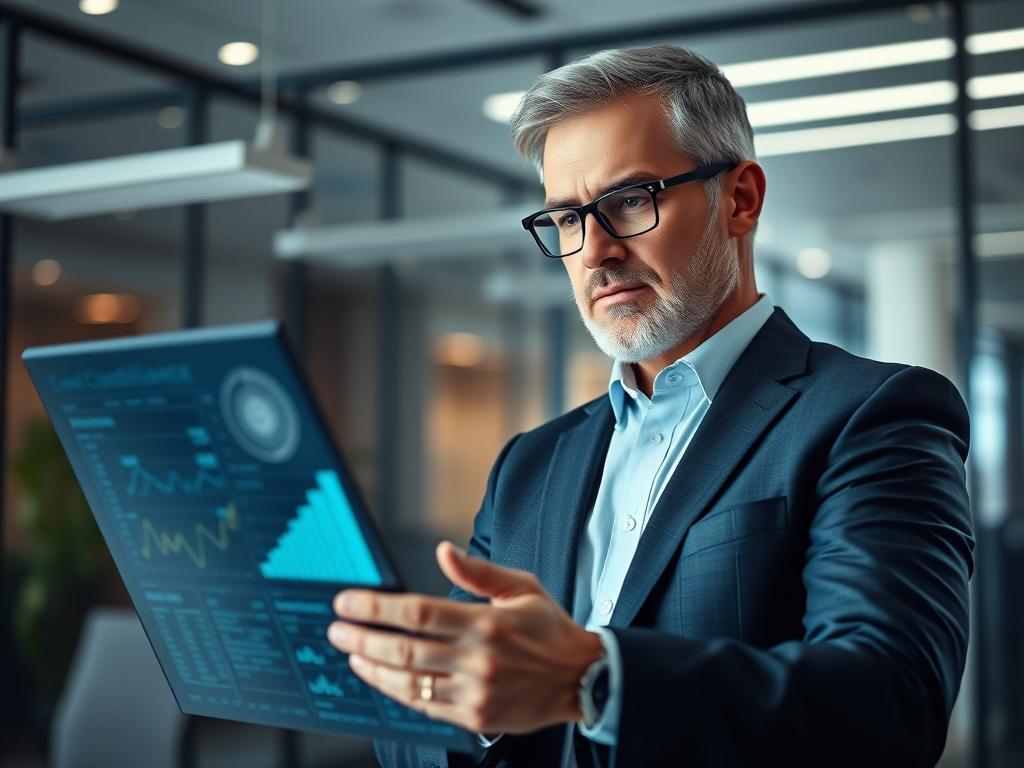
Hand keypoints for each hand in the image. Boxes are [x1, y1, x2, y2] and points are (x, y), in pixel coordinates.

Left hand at [326, 541, 602, 733]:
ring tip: (352, 653)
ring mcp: (475, 692)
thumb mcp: (522, 587)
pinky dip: (396, 691)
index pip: (417, 613)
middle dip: (361, 637)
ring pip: (408, 681)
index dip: (375, 607)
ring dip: (372, 667)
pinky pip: (424, 705)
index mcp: (485, 622)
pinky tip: (381, 677)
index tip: (347, 602)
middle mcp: (477, 659)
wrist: (581, 679)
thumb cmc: (548, 628)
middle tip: (336, 629)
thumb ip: (478, 571)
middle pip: (403, 649)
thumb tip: (442, 551)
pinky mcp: (475, 717)